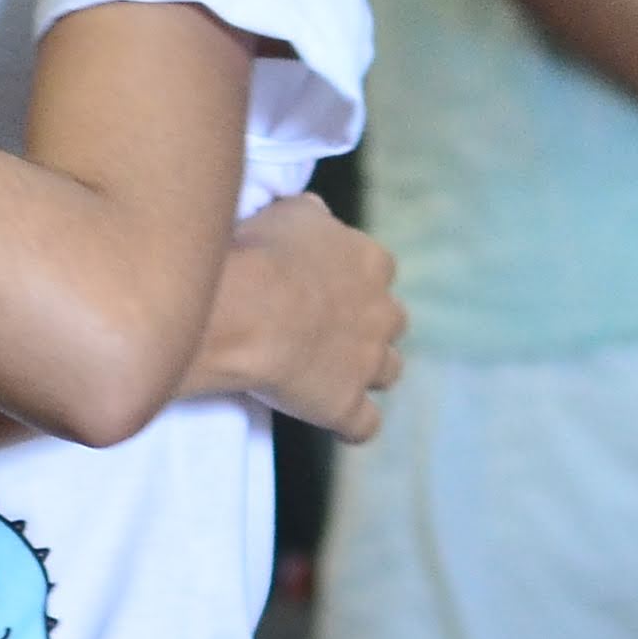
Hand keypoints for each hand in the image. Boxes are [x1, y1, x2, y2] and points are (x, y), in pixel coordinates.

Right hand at [206, 192, 404, 441]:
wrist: (245, 310)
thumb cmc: (260, 253)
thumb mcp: (287, 212)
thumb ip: (312, 218)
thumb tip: (318, 215)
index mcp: (369, 262)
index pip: (379, 270)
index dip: (353, 281)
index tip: (324, 285)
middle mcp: (381, 312)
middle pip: (392, 322)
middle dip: (368, 326)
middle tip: (326, 330)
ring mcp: (368, 362)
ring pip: (390, 372)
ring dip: (367, 372)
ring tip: (331, 375)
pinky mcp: (347, 405)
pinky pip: (365, 426)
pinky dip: (353, 425)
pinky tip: (334, 422)